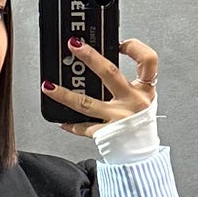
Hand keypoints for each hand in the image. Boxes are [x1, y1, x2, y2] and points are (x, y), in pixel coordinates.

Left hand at [42, 35, 159, 137]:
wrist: (143, 152)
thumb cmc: (141, 124)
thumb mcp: (143, 98)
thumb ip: (128, 82)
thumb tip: (100, 62)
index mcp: (145, 90)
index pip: (148, 60)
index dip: (135, 47)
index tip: (120, 43)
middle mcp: (133, 102)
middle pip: (110, 73)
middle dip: (90, 57)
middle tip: (74, 45)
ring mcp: (119, 118)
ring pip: (86, 103)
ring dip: (64, 95)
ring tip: (49, 86)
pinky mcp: (107, 134)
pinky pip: (85, 128)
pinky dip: (72, 124)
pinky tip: (61, 120)